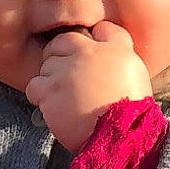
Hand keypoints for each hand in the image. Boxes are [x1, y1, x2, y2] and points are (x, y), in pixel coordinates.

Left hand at [26, 21, 151, 151]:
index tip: (83, 57)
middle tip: (66, 78)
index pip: (96, 29)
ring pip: (46, 65)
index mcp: (114, 48)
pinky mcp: (50, 91)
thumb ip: (118, 51)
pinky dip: (40, 96)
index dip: (84, 43)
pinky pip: (34, 87)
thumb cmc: (131, 112)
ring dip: (51, 80)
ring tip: (63, 97)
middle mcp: (88, 53)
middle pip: (62, 42)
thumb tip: (101, 35)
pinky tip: (52, 106)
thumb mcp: (135, 72)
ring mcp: (66, 71)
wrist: (120, 139)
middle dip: (60, 57)